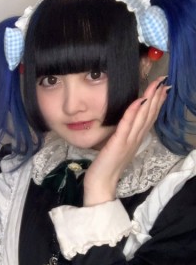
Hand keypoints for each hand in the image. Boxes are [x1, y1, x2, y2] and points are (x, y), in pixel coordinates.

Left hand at [83, 76, 169, 205]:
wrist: (101, 183)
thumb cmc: (107, 166)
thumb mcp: (119, 147)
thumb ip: (125, 135)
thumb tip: (129, 122)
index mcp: (136, 140)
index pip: (149, 118)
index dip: (157, 103)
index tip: (163, 89)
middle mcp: (136, 139)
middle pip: (149, 115)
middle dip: (156, 97)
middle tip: (163, 81)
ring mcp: (128, 141)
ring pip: (142, 117)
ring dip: (149, 100)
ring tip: (156, 86)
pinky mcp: (118, 143)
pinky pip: (127, 125)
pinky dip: (133, 112)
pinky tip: (138, 100)